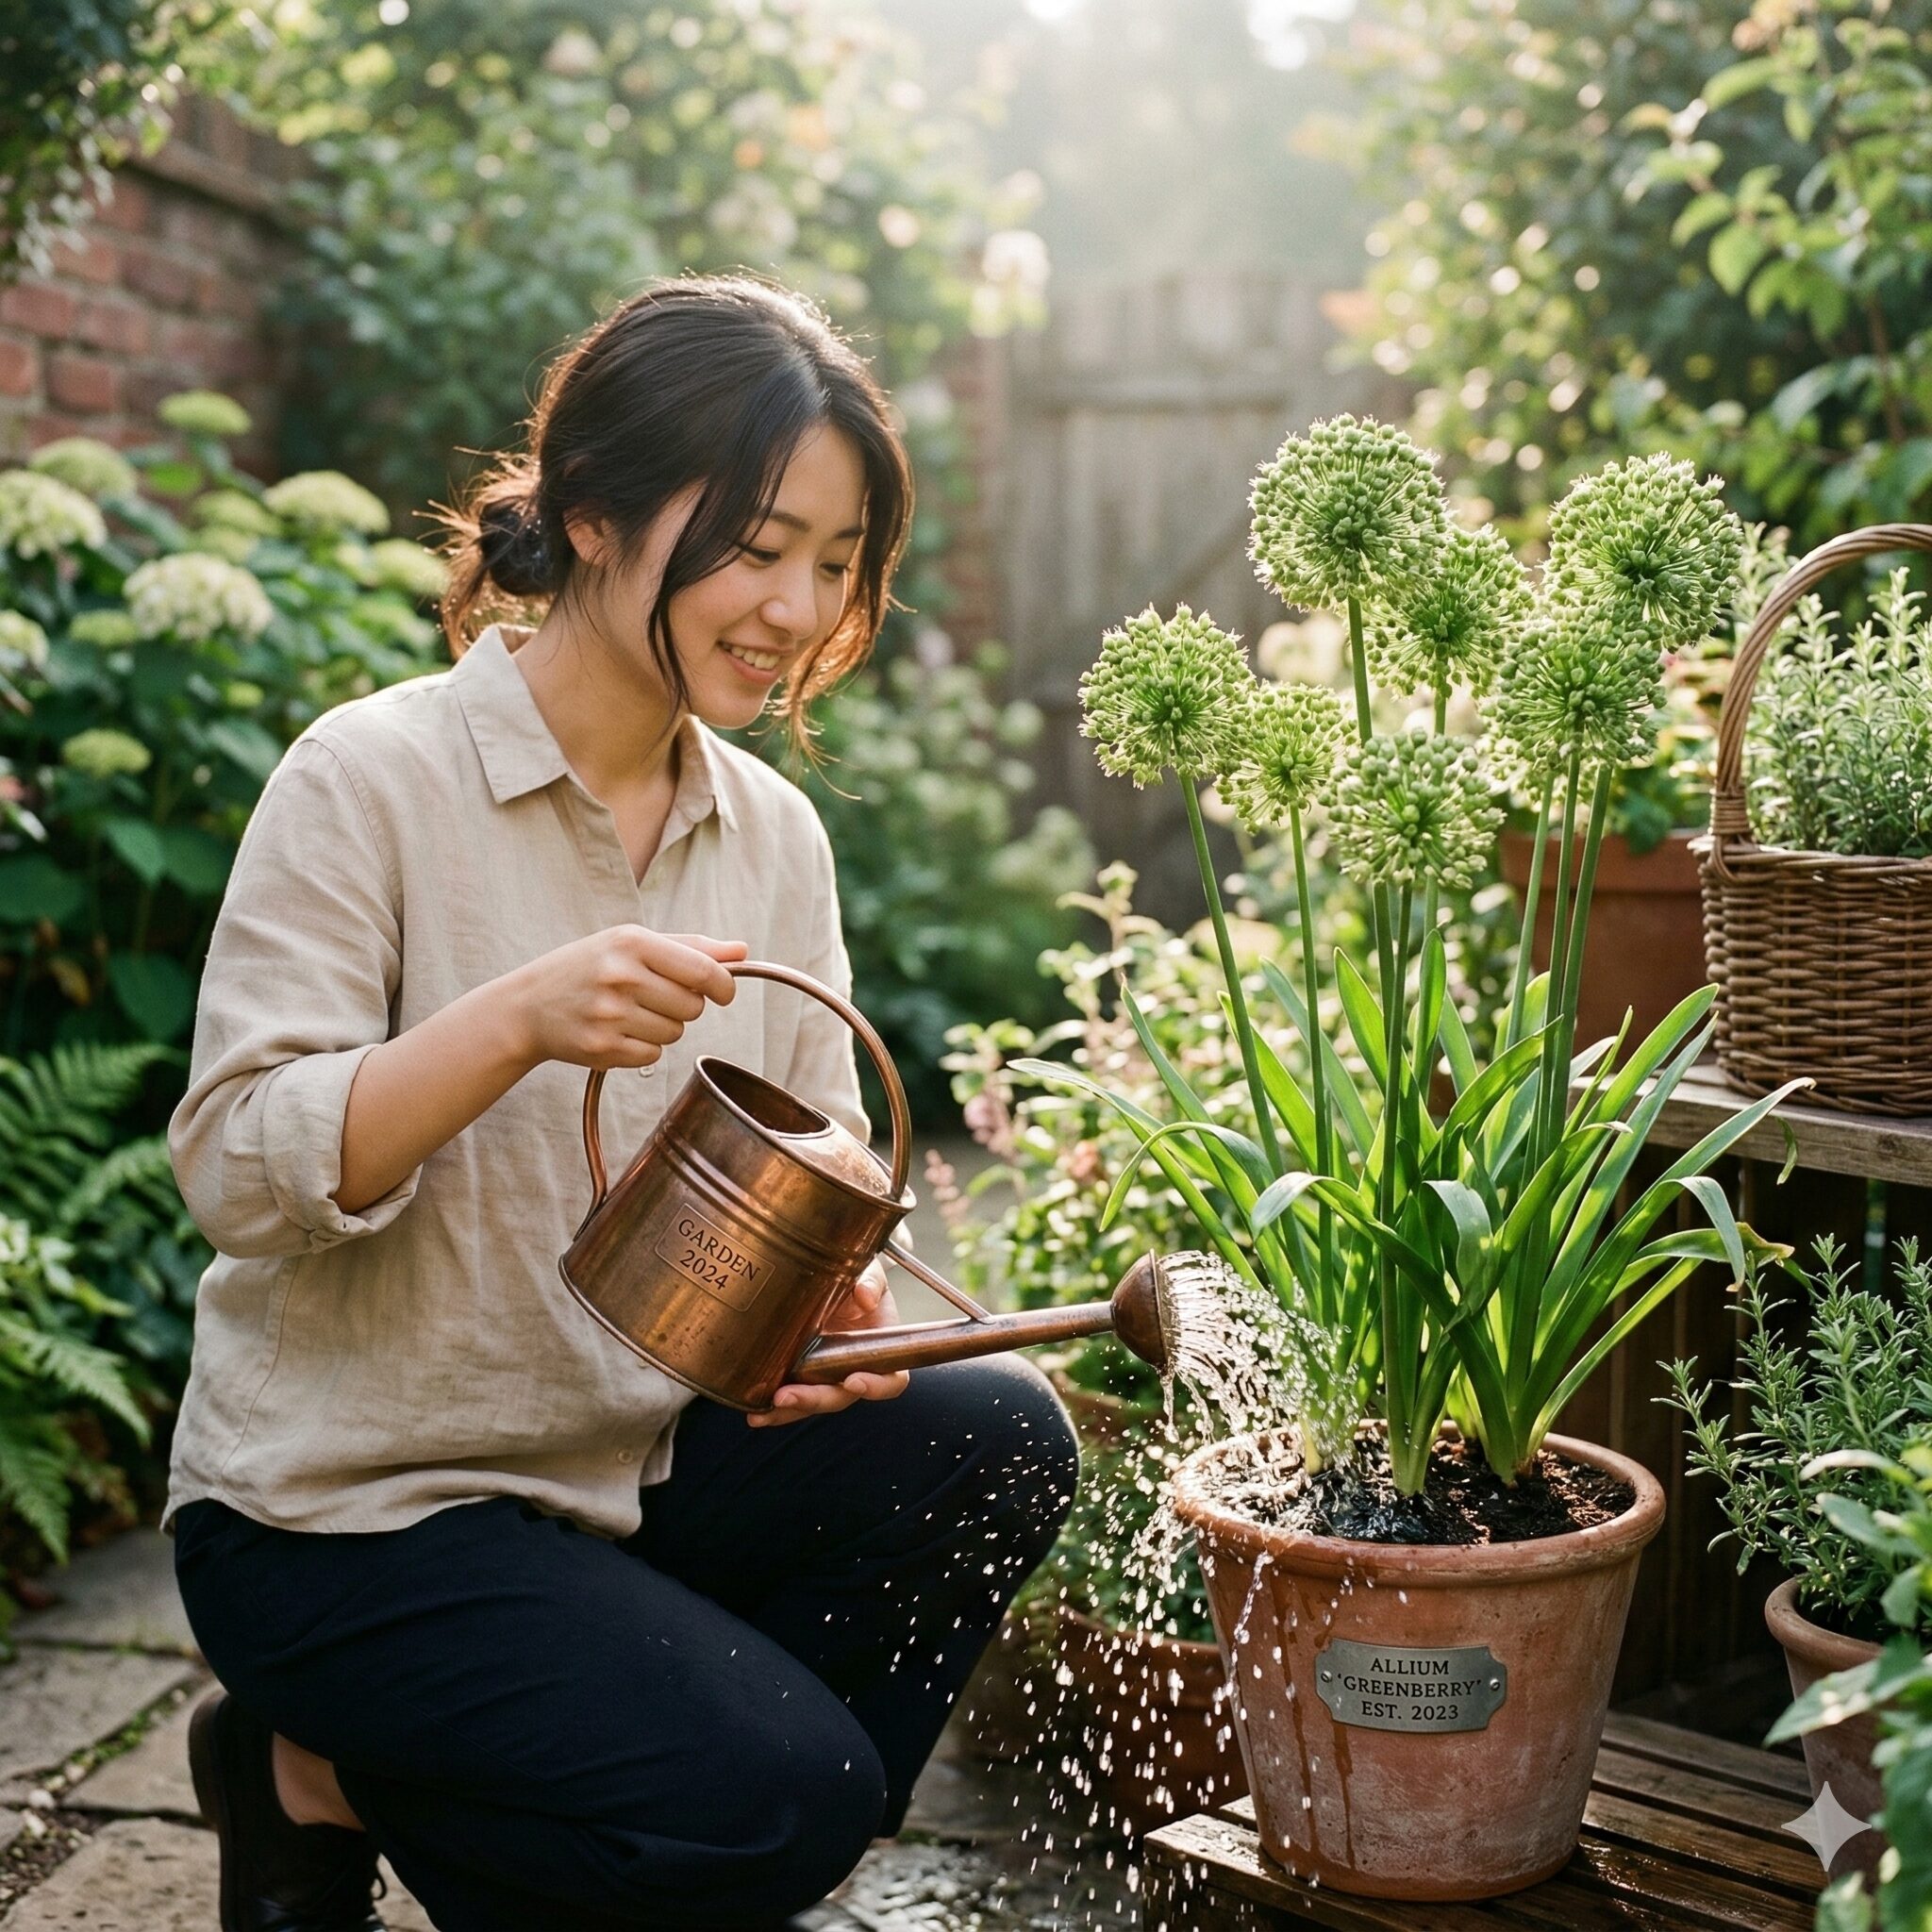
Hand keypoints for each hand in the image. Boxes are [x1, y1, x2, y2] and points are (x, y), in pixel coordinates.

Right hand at [509, 926, 745, 1071]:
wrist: (527, 1006)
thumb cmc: (588, 968)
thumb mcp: (631, 943)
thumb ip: (690, 947)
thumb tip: (741, 952)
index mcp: (632, 942)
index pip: (703, 970)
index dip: (724, 986)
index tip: (723, 992)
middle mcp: (621, 976)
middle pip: (693, 1006)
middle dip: (684, 1005)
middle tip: (652, 997)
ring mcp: (610, 1014)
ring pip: (675, 1032)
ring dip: (662, 1026)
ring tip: (628, 1012)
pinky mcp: (602, 1048)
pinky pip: (653, 1054)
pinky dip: (643, 1047)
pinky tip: (616, 1031)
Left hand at [749, 1261, 908, 1426]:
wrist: (828, 1275)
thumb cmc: (856, 1279)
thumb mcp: (869, 1272)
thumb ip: (871, 1281)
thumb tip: (864, 1296)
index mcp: (879, 1348)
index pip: (890, 1380)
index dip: (876, 1386)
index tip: (853, 1380)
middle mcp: (853, 1367)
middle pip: (841, 1396)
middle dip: (815, 1399)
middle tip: (789, 1396)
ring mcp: (825, 1373)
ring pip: (812, 1402)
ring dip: (789, 1411)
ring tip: (762, 1412)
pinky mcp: (800, 1373)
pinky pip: (790, 1396)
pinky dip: (772, 1409)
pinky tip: (754, 1411)